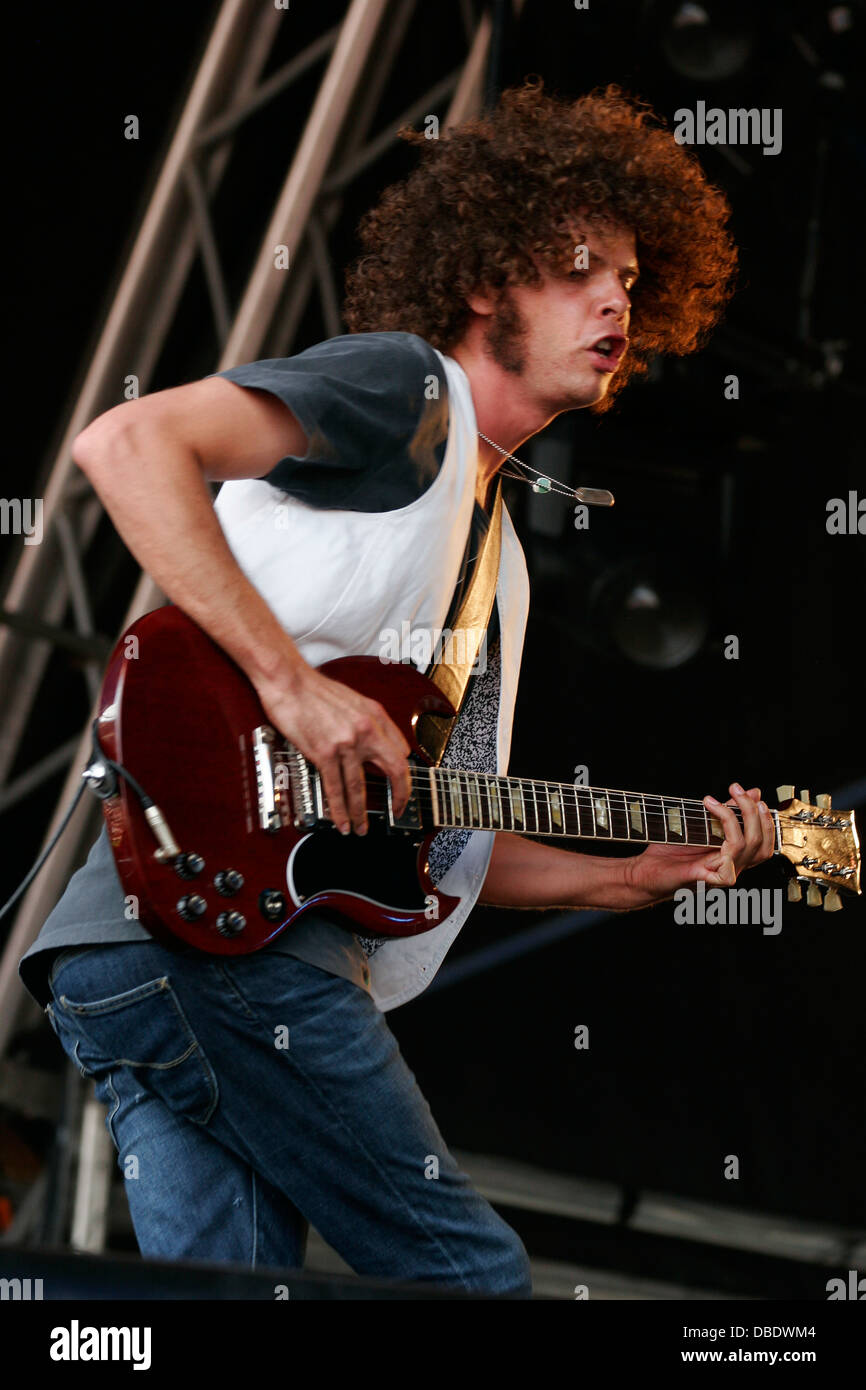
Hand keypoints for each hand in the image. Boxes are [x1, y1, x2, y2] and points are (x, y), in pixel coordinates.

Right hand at [256, 665, 410, 835]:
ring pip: (359, 787)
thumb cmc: (314, 689)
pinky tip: (341, 822)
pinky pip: (335, 789)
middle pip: (395, 770)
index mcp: (376, 715)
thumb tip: (380, 744)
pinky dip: (339, 810)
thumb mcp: (353, 700)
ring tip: (361, 828)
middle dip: (399, 795)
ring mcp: (346, 743)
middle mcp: (366, 730)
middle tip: (397, 811)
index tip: (401, 785)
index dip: (403, 772)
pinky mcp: (324, 753)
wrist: (288, 680)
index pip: (401, 750)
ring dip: (360, 812)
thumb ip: (369, 722)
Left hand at [625, 784, 774, 903]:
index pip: (765, 843)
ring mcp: (722, 874)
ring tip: (715, 798)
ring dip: (735, 815)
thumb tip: (754, 792)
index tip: (756, 796)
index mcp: (734, 857)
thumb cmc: (670, 852)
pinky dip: (725, 830)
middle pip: (760, 842)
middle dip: (752, 810)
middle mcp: (732, 867)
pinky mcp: (708, 878)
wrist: (644, 873)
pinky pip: (729, 858)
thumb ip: (728, 813)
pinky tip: (710, 813)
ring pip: (747, 846)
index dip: (766, 819)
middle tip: (735, 789)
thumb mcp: (702, 825)